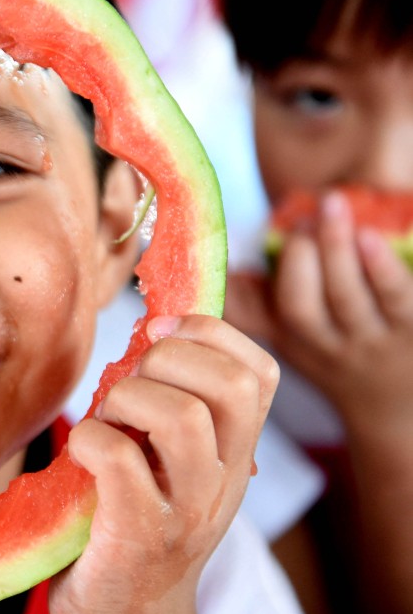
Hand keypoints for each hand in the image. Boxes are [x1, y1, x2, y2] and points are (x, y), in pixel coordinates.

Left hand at [50, 315, 277, 613]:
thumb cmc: (135, 525)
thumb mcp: (172, 465)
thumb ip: (173, 406)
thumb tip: (151, 330)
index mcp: (234, 454)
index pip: (258, 370)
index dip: (209, 331)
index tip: (157, 331)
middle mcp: (222, 480)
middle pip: (230, 384)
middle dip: (168, 357)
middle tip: (128, 384)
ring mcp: (185, 511)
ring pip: (181, 416)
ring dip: (126, 398)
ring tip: (106, 420)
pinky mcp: (139, 535)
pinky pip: (119, 459)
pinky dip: (90, 438)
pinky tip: (82, 454)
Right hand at [225, 191, 412, 442]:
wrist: (398, 408)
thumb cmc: (339, 360)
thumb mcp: (293, 345)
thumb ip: (256, 310)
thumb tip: (218, 269)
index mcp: (294, 344)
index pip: (256, 320)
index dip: (244, 284)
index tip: (259, 240)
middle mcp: (329, 348)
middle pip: (302, 308)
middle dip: (298, 258)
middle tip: (302, 219)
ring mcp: (372, 341)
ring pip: (346, 298)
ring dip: (336, 248)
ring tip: (332, 204)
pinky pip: (397, 298)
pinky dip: (381, 267)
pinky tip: (370, 237)